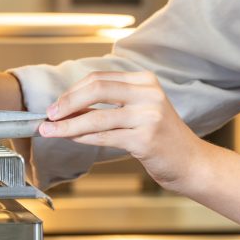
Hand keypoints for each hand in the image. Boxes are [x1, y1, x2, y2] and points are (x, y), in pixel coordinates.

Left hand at [37, 71, 203, 187]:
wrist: (191, 162)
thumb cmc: (162, 137)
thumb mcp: (140, 110)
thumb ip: (110, 104)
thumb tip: (68, 107)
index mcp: (145, 80)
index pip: (100, 78)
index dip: (72, 90)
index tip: (56, 103)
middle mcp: (148, 94)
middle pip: (96, 89)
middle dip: (66, 102)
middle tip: (48, 115)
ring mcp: (148, 116)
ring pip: (96, 117)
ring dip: (68, 125)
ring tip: (50, 130)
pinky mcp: (145, 139)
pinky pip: (104, 137)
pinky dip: (83, 138)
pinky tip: (71, 138)